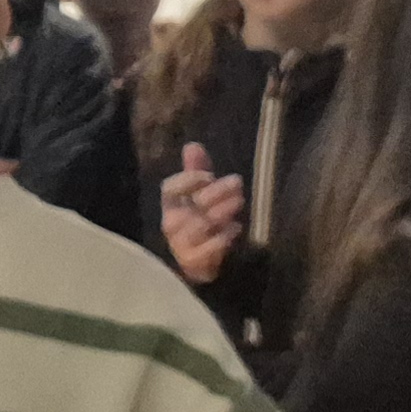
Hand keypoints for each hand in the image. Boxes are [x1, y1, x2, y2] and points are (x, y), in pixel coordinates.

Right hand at [157, 143, 245, 286]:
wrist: (200, 266)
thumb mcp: (200, 196)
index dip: (189, 180)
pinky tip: (234, 229)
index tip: (209, 176)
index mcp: (172, 205)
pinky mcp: (193, 263)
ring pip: (199, 226)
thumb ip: (197, 171)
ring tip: (239, 202)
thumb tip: (192, 145)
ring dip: (220, 212)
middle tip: (237, 182)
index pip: (171, 189)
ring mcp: (182, 245)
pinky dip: (221, 239)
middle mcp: (173, 224)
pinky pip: (206, 250)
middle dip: (214, 193)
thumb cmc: (200, 224)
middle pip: (190, 205)